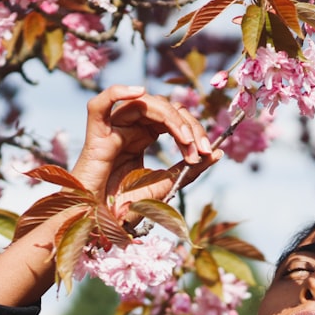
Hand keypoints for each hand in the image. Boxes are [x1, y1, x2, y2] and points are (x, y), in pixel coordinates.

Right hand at [71, 85, 220, 203]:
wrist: (102, 221)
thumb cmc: (129, 206)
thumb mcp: (168, 183)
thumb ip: (191, 168)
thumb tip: (219, 152)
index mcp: (144, 136)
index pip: (174, 118)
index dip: (194, 131)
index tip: (207, 153)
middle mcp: (130, 128)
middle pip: (164, 108)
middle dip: (188, 125)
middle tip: (201, 149)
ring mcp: (113, 128)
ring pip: (143, 103)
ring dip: (171, 117)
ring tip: (185, 140)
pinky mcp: (96, 134)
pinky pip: (102, 103)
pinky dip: (118, 92)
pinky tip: (138, 92)